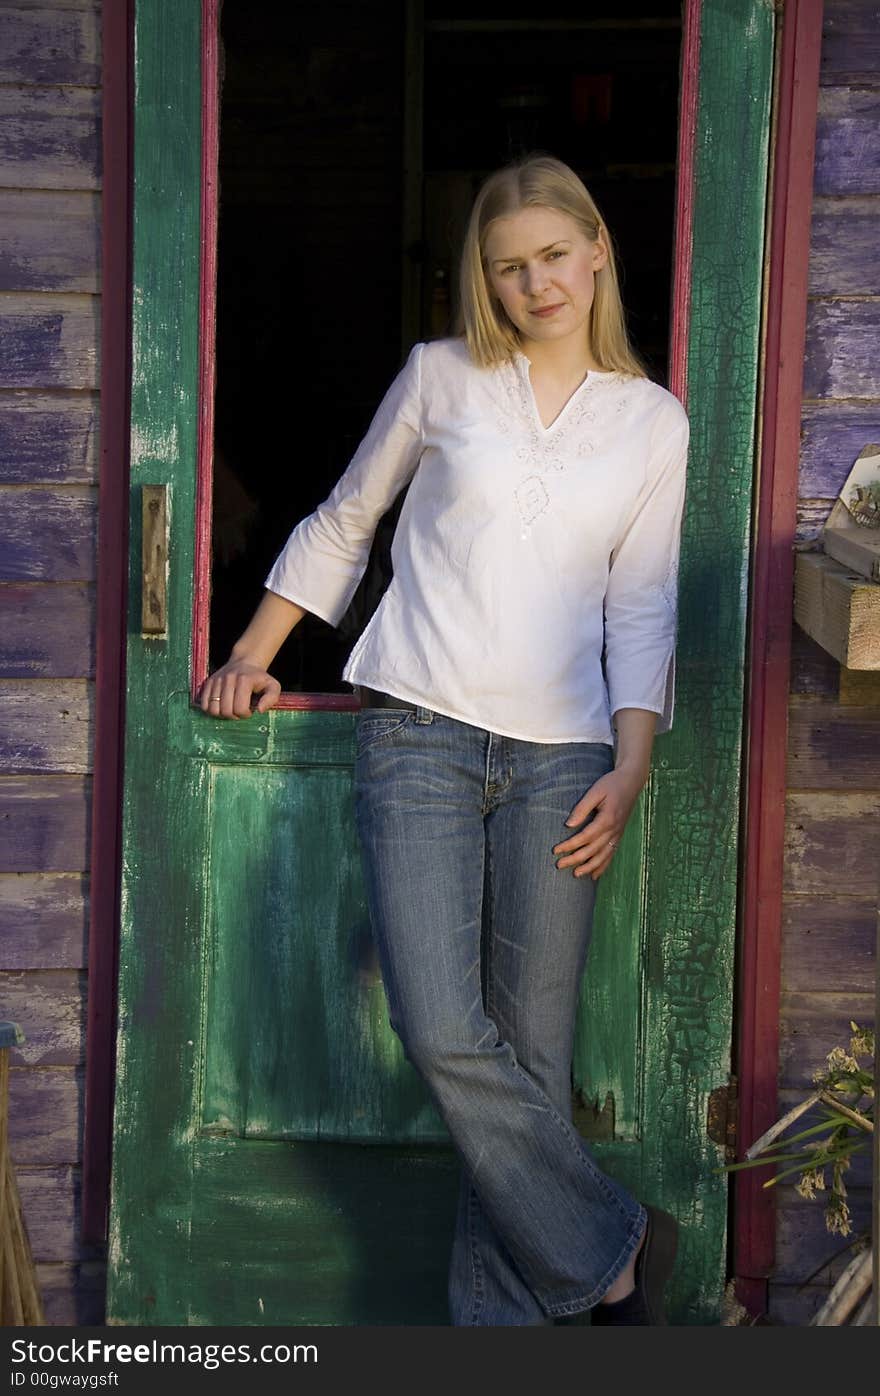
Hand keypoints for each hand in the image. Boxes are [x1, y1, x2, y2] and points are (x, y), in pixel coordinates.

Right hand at [197, 658, 280, 718]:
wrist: (245, 662)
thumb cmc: (260, 679)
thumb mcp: (273, 686)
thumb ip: (271, 698)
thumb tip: (259, 710)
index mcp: (245, 680)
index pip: (240, 708)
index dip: (245, 714)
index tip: (249, 710)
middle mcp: (228, 678)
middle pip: (226, 710)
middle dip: (234, 716)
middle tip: (239, 711)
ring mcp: (217, 680)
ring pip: (213, 709)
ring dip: (222, 714)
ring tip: (230, 709)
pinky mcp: (208, 683)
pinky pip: (204, 704)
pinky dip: (211, 710)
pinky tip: (221, 706)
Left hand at [552, 764, 647, 880]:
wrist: (631, 782)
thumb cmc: (611, 784)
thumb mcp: (595, 791)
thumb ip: (582, 808)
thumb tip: (568, 825)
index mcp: (607, 819)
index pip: (585, 837)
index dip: (570, 845)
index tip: (555, 850)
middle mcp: (614, 830)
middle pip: (592, 850)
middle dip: (575, 859)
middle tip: (559, 865)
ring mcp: (618, 834)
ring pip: (603, 856)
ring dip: (589, 867)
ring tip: (575, 875)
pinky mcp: (619, 835)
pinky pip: (611, 854)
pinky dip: (603, 866)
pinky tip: (595, 875)